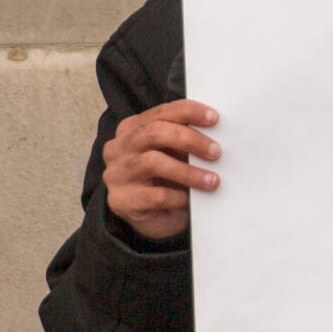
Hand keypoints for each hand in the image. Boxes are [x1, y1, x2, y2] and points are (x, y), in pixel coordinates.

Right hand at [102, 99, 220, 241]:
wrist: (152, 219)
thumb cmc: (164, 180)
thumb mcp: (173, 155)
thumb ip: (184, 141)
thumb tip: (214, 134)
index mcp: (131, 128)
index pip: (160, 112)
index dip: (188, 112)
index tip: (213, 118)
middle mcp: (119, 148)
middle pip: (154, 132)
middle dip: (190, 140)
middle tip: (215, 152)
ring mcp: (117, 174)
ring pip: (153, 162)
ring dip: (188, 171)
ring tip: (212, 180)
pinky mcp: (121, 201)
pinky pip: (155, 195)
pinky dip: (178, 197)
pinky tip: (190, 200)